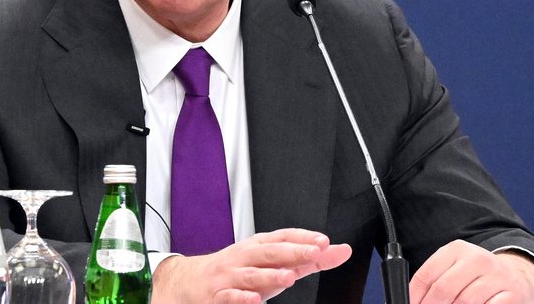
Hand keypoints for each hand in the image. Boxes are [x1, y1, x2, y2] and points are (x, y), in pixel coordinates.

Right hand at [151, 228, 351, 303]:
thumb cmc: (239, 271)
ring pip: (252, 274)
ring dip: (270, 275)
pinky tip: (255, 301)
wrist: (191, 281)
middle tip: (314, 251)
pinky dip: (242, 298)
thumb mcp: (273, 262)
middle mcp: (245, 257)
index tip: (323, 241)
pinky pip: (231, 297)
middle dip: (293, 251)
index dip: (303, 237)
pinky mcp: (218, 296)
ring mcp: (231, 276)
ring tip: (288, 276)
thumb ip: (308, 259)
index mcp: (259, 246)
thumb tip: (341, 251)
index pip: (283, 236)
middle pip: (270, 251)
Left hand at [409, 240, 533, 303]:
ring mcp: (496, 276)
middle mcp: (477, 259)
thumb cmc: (477, 275)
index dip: (415, 296)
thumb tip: (413, 300)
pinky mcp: (511, 295)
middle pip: (444, 289)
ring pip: (465, 301)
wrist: (518, 276)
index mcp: (457, 250)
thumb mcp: (455, 268)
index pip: (427, 274)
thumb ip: (434, 281)